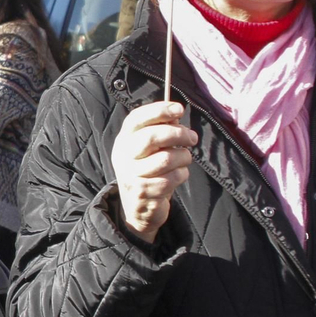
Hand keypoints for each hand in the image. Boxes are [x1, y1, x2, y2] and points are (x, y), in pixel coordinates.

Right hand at [110, 101, 196, 243]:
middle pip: (152, 137)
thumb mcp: (148, 149)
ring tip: (185, 159)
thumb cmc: (148, 170)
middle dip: (178, 134)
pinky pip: (172, 178)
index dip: (159, 110)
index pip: (136, 119)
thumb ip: (160, 130)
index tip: (179, 108)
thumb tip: (175, 115)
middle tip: (192, 138)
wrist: (138, 208)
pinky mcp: (144, 193)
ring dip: (183, 157)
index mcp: (123, 140)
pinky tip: (178, 176)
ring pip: (166, 159)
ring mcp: (131, 176)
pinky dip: (182, 175)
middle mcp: (123, 156)